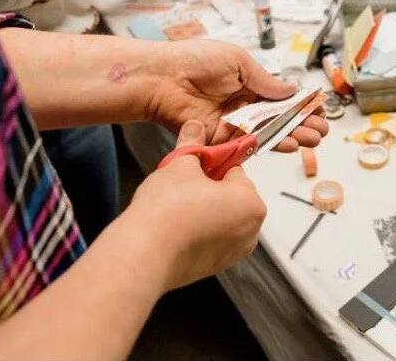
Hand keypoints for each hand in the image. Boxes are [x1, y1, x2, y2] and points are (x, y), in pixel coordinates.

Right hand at [129, 121, 266, 290]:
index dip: (211, 163)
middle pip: (231, 195)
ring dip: (204, 208)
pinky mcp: (216, 266)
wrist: (144, 254)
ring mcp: (234, 252)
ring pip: (221, 217)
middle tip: (182, 185)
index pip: (235, 170)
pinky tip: (177, 226)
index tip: (195, 164)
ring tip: (177, 206)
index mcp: (251, 202)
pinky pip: (212, 238)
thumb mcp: (180, 165)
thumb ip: (193, 143)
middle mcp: (250, 230)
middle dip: (209, 187)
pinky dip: (199, 231)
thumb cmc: (166, 213)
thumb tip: (195, 128)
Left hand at [143, 41, 328, 151]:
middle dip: (302, 123)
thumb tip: (290, 91)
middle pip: (278, 118)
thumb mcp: (238, 61)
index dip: (300, 104)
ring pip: (268, 133)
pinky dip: (271, 145)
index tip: (318, 108)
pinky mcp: (222, 139)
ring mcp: (234, 124)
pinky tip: (289, 143)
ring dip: (292, 136)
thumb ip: (265, 80)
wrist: (162, 78)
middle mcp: (243, 105)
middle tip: (321, 129)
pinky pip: (250, 144)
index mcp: (248, 84)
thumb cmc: (196, 61)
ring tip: (313, 138)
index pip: (280, 98)